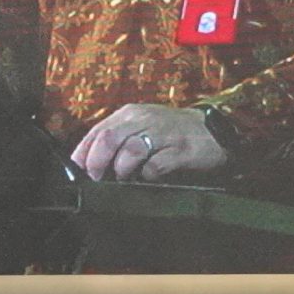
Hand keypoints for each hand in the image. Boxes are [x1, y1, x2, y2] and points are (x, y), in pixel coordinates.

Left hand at [74, 103, 227, 183]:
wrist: (214, 129)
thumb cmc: (171, 132)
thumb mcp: (141, 126)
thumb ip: (118, 139)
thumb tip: (90, 162)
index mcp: (129, 114)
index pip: (97, 131)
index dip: (83, 153)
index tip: (80, 171)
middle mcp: (143, 119)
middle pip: (109, 138)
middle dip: (97, 162)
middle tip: (98, 179)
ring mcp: (163, 133)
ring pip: (130, 150)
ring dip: (122, 169)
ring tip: (124, 178)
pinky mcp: (180, 150)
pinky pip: (156, 165)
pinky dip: (148, 175)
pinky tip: (149, 177)